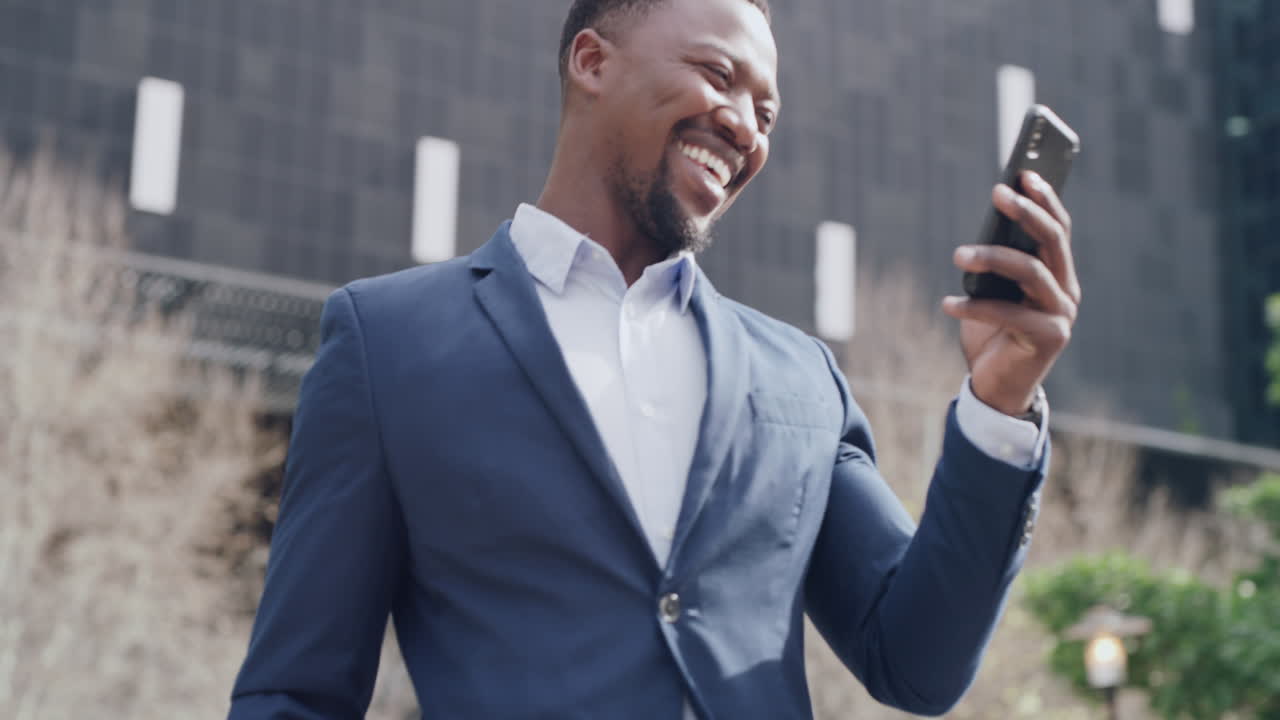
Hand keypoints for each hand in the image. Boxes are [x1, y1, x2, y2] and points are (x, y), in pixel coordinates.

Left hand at [942, 170, 1080, 415]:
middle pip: (1053, 241)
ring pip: (1032, 271)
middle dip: (1026, 212)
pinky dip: (974, 307)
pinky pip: (1009, 313)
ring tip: (958, 254)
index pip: (1058, 228)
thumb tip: (986, 225)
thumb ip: (996, 263)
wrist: (996, 388)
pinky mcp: (1048, 338)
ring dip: (992, 257)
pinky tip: (947, 303)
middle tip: (998, 193)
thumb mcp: (992, 291)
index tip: (1024, 173)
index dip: (1045, 199)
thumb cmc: (991, 334)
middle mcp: (1067, 291)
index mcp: (1058, 275)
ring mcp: (1062, 315)